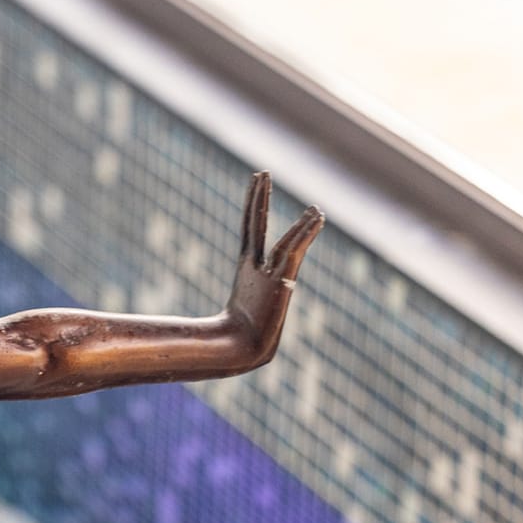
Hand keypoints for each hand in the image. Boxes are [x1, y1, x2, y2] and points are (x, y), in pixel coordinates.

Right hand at [223, 172, 323, 364]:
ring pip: (282, 238)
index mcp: (246, 270)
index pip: (248, 229)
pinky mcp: (280, 281)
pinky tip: (317, 218)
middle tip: (262, 173)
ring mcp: (266, 273)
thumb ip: (235, 314)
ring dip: (300, 221)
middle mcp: (253, 266)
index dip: (252, 206)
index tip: (257, 185)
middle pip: (254, 223)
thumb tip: (205, 330)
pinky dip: (306, 233)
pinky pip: (294, 251)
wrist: (238, 348)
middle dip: (258, 197)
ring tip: (314, 205)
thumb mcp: (238, 321)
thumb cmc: (236, 342)